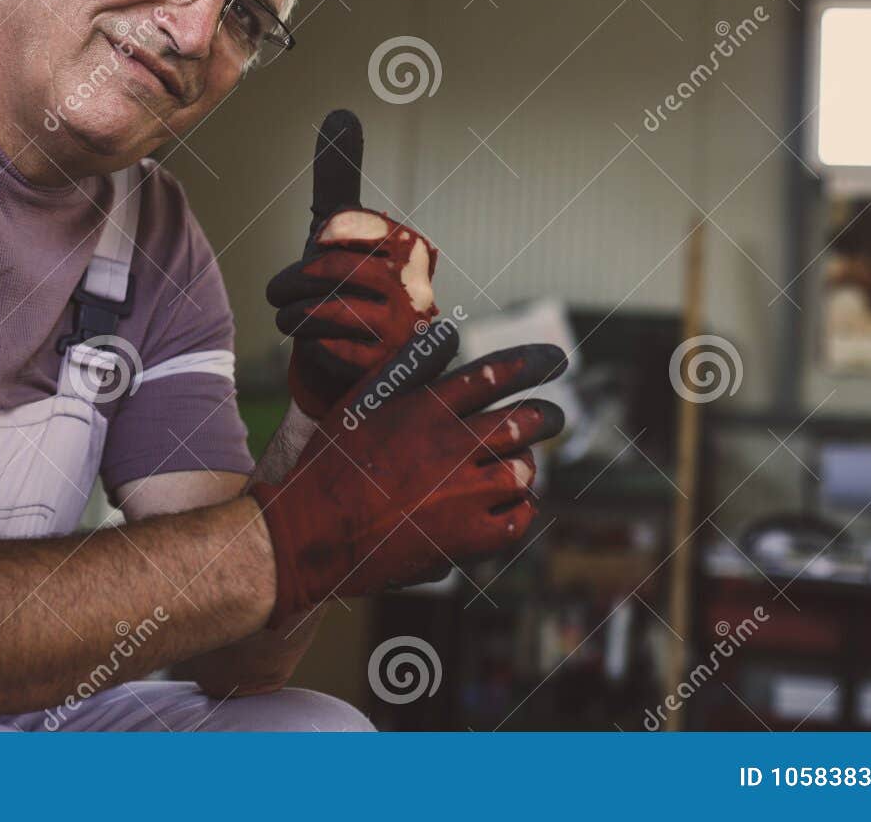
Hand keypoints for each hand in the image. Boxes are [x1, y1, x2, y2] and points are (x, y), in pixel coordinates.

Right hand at [250, 324, 566, 624]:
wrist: (313, 533)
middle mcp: (451, 446)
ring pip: (524, 469)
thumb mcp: (362, 401)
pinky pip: (519, 518)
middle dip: (545, 416)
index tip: (557, 360)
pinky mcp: (467, 539)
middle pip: (525, 420)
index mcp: (426, 408)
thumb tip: (447, 331)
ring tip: (516, 465)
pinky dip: (519, 508)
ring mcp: (463, 495)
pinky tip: (508, 504)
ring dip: (524, 464)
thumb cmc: (333, 462)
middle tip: (551, 417)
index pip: (497, 374)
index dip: (534, 362)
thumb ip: (408, 365)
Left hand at [266, 110, 440, 418]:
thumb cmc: (347, 292)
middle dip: (289, 285)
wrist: (359, 370)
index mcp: (407, 245)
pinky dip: (310, 347)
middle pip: (323, 272)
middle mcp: (416, 284)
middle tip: (282, 295)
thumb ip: (339, 178)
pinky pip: (325, 347)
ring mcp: (404, 329)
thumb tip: (342, 111)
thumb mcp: (340, 233)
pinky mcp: (388, 368)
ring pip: (319, 311)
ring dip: (294, 318)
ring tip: (296, 321)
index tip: (321, 253)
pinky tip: (321, 348)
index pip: (336, 229)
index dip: (315, 244)